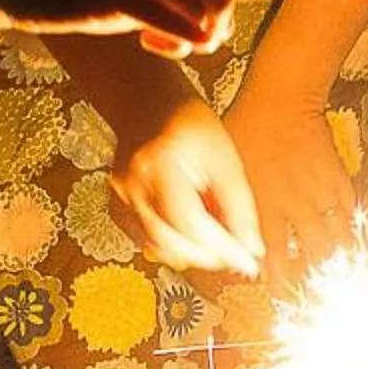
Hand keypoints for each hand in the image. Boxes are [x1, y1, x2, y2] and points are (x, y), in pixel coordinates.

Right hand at [108, 89, 264, 276]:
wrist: (147, 104)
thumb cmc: (189, 124)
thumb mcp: (225, 157)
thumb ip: (239, 205)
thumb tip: (251, 248)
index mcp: (161, 165)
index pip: (193, 225)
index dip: (224, 250)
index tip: (248, 264)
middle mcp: (133, 184)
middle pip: (172, 244)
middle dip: (209, 257)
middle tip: (236, 254)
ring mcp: (120, 198)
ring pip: (158, 249)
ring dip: (191, 253)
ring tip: (215, 237)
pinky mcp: (115, 208)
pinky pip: (146, 241)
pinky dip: (173, 244)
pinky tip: (190, 230)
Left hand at [221, 88, 356, 275]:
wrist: (281, 98)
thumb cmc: (246, 129)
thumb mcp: (227, 170)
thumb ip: (228, 205)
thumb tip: (225, 234)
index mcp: (263, 205)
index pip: (274, 256)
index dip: (279, 279)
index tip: (280, 292)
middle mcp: (293, 204)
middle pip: (312, 255)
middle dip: (314, 276)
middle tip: (313, 287)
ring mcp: (319, 192)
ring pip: (336, 238)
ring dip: (336, 256)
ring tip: (336, 268)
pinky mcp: (337, 178)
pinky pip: (349, 211)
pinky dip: (349, 225)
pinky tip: (347, 233)